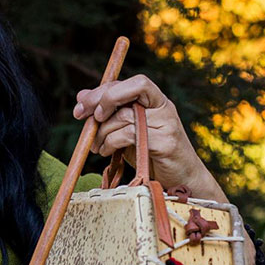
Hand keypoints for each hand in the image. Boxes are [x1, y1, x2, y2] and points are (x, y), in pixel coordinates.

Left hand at [73, 74, 222, 201]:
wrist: (182, 181)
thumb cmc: (152, 155)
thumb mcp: (128, 131)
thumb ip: (109, 113)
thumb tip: (82, 95)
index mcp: (156, 101)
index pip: (130, 83)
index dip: (104, 90)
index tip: (82, 105)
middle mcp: (164, 107)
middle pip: (127, 92)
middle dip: (99, 102)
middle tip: (82, 117)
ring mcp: (166, 124)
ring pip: (124, 116)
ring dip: (101, 132)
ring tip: (95, 145)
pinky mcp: (164, 142)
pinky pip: (128, 135)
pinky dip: (111, 142)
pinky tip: (106, 151)